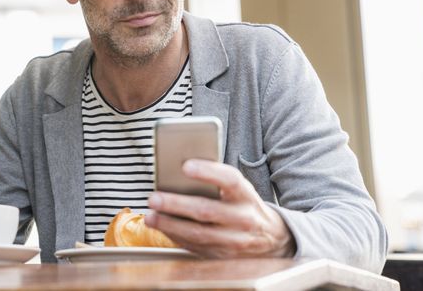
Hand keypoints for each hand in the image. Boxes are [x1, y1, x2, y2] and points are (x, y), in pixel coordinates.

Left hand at [145, 159, 293, 258]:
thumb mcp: (239, 189)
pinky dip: (175, 237)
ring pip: (198, 234)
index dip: (208, 172)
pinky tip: (162, 227)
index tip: (185, 165)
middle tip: (154, 198)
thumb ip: (215, 180)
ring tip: (150, 216)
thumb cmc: (244, 204)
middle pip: (207, 210)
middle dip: (176, 204)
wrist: (271, 238)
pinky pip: (196, 247)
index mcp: (246, 195)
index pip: (230, 180)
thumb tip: (178, 171)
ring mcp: (234, 241)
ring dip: (170, 225)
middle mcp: (243, 219)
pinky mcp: (223, 256)